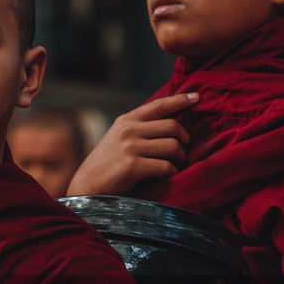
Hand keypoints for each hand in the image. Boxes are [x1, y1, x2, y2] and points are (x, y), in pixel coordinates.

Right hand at [67, 92, 198, 195]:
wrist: (87, 187)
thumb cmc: (108, 164)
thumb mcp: (119, 138)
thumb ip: (140, 129)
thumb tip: (172, 124)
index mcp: (127, 120)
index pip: (160, 105)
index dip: (180, 100)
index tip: (196, 97)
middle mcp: (128, 130)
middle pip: (173, 127)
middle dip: (184, 140)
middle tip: (183, 151)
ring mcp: (130, 148)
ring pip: (172, 146)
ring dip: (180, 158)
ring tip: (175, 164)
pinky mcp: (132, 167)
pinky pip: (165, 166)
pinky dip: (171, 172)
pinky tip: (167, 176)